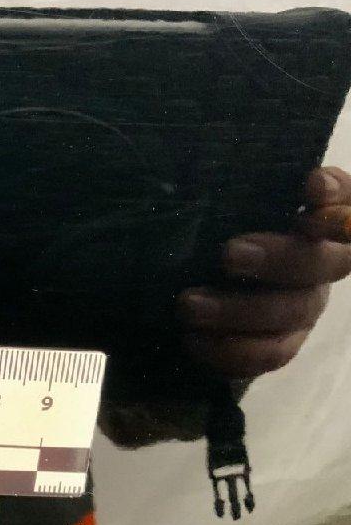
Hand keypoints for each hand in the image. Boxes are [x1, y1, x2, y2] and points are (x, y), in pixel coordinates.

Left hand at [177, 166, 350, 378]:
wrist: (201, 284)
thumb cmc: (218, 226)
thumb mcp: (227, 204)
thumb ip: (238, 190)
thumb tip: (208, 169)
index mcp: (318, 222)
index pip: (348, 205)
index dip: (338, 198)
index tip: (309, 185)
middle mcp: (323, 263)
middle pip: (321, 264)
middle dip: (276, 259)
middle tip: (228, 254)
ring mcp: (306, 305)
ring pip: (291, 313)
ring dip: (237, 311)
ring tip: (188, 306)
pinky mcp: (284, 342)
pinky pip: (270, 355)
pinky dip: (230, 350)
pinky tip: (193, 339)